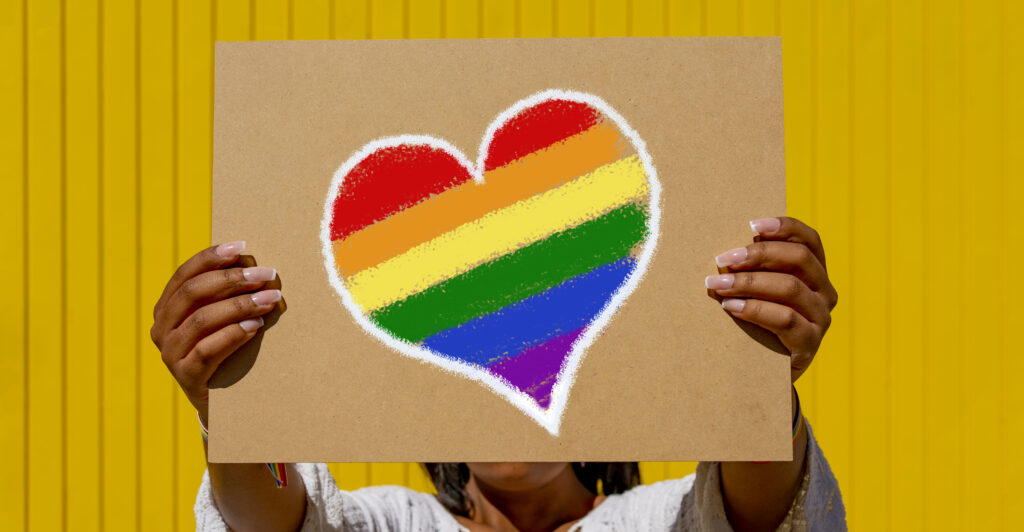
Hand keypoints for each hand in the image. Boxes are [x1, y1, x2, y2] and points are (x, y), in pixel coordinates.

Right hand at [150, 241, 280, 421]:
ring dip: (239, 305)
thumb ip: (226, 294)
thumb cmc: (227, 350)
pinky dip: (233, 334)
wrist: (223, 403)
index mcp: (167, 308)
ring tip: (269, 300)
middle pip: (194, 293)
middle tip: (267, 275)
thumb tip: (253, 263)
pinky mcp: (185, 376)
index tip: (241, 247)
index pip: (185, 274)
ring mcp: (170, 354)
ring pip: (202, 320)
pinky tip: (255, 326)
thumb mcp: (221, 319)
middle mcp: (161, 328)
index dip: (211, 257)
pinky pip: (206, 350)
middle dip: (232, 279)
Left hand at [706, 217, 837, 381]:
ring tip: (717, 284)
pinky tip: (729, 306)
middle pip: (798, 259)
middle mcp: (825, 292)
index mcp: (815, 273)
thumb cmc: (755, 322)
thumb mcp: (761, 292)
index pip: (810, 240)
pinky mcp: (810, 344)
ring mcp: (821, 319)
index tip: (752, 224)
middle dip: (758, 254)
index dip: (785, 227)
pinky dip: (754, 309)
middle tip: (722, 259)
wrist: (764, 373)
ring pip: (789, 288)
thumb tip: (724, 248)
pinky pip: (784, 319)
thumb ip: (754, 269)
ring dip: (749, 282)